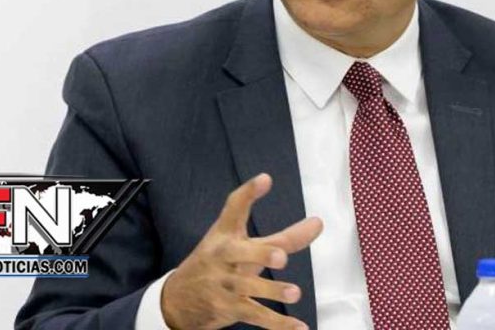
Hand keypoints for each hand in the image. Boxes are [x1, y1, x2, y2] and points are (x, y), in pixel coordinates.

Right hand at [160, 173, 323, 329]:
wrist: (176, 299)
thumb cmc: (217, 262)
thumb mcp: (241, 243)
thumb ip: (283, 237)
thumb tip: (319, 223)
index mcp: (225, 234)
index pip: (234, 209)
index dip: (248, 194)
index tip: (265, 180)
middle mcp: (223, 257)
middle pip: (240, 253)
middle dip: (260, 254)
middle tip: (280, 256)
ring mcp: (225, 285)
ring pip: (248, 289)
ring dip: (272, 291)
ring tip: (294, 293)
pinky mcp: (230, 309)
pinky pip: (256, 317)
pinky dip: (278, 325)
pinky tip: (299, 328)